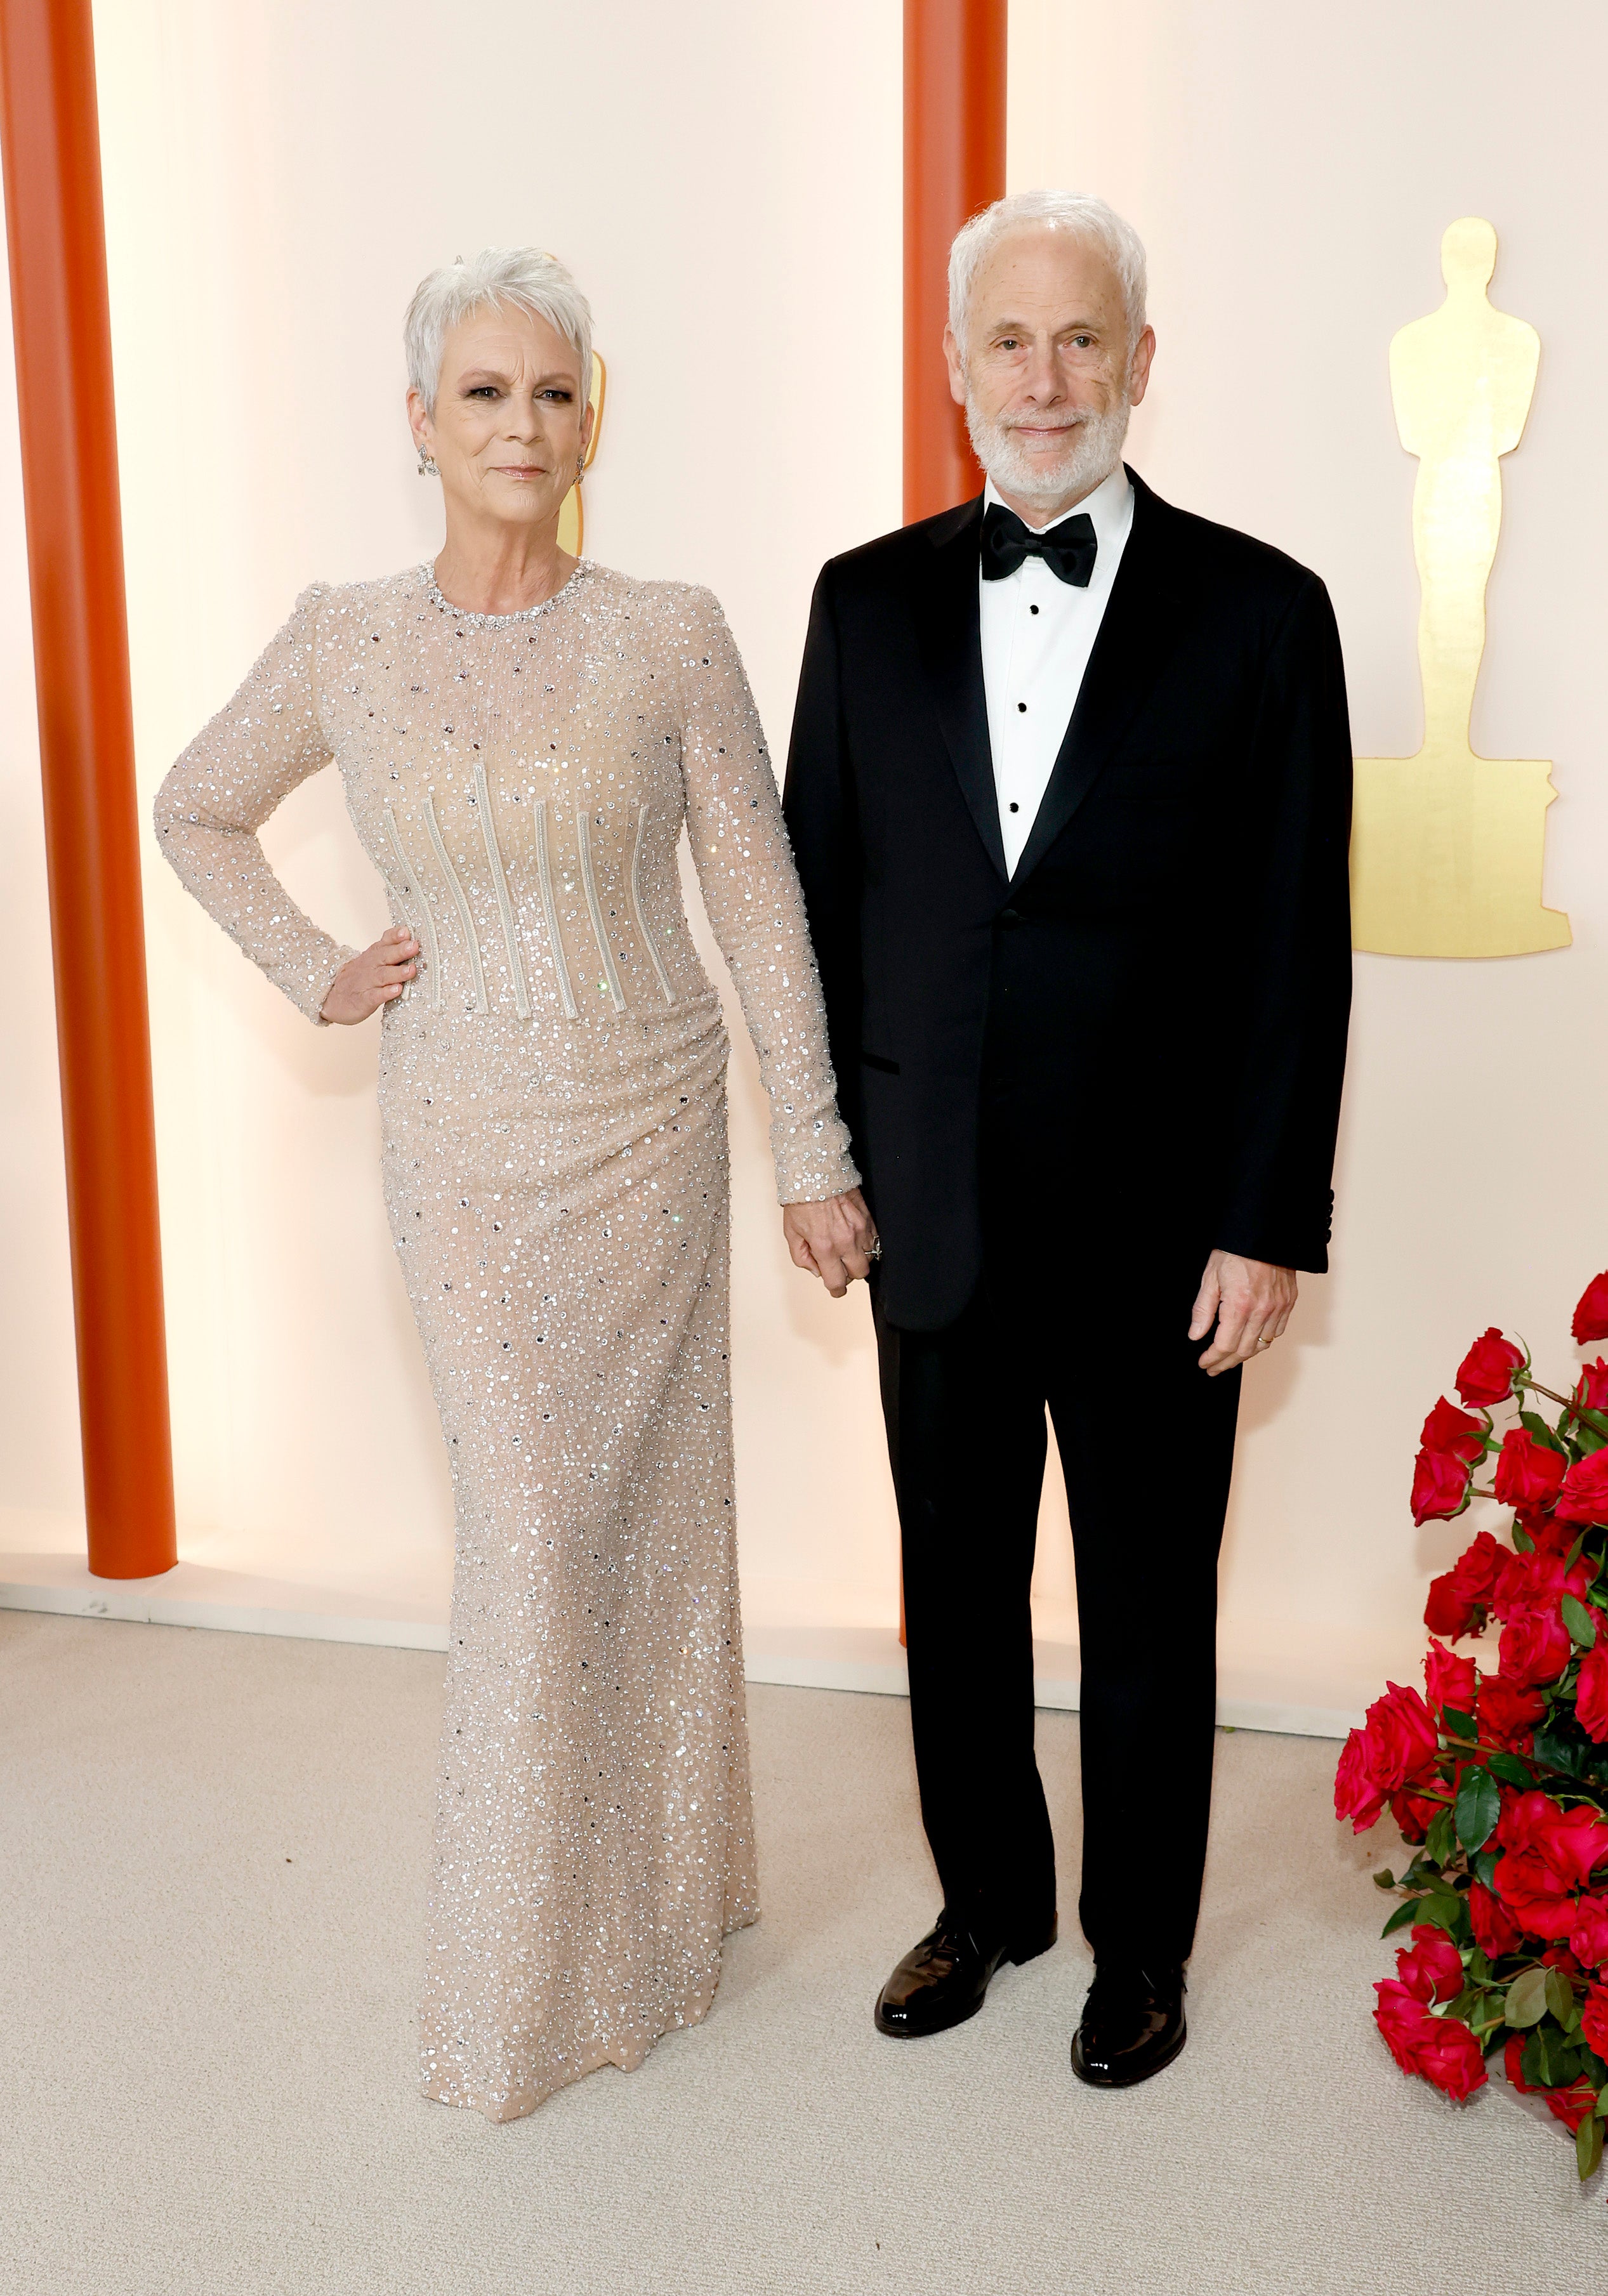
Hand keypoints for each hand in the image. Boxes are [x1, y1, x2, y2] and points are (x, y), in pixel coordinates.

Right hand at [320, 926, 418, 1023]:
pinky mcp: (363, 1000)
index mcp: (374, 955)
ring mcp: (366, 983)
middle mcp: (370, 966)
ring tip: (411, 969)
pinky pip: (374, 996)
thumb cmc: (359, 978)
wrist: (332, 998)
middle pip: (385, 956)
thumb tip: (410, 937)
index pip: (385, 941)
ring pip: (382, 976)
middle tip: (414, 946)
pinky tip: (397, 990)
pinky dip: (386, 993)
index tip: (406, 932)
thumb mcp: (373, 960)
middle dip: (400, 951)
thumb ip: (391, 949)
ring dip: (397, 972)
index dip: (395, 936)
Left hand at [782, 1189, 877, 1298]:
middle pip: (859, 1273)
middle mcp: (845, 1240)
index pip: (837, 1282)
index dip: (836, 1290)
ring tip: (846, 1249)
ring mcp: (860, 1229)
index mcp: (824, 1247)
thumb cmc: (801, 1200)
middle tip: (839, 1267)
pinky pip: (875, 1240)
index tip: (835, 1289)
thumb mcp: (791, 1233)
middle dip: (849, 1274)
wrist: (816, 1173)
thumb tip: (816, 1271)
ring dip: (859, 1258)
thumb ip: (802, 1257)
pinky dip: (866, 1244)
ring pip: (870, 1257)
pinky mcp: (868, 1218)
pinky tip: (854, 1238)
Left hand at [1189, 1248, 1296, 1374]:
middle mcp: (1261, 1311)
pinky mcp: (1288, 1302)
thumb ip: (1202, 1310)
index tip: (1203, 1363)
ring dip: (1245, 1355)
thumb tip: (1195, 1335)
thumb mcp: (1210, 1278)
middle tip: (1213, 1367)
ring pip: (1262, 1345)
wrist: (1264, 1232)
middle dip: (1226, 1363)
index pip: (1225, 1345)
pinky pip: (1278, 1331)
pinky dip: (1264, 1341)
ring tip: (1230, 1358)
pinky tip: (1252, 1340)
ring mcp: (1278, 1308)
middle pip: (1244, 1351)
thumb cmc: (1235, 1252)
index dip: (1212, 1359)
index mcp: (1239, 1305)